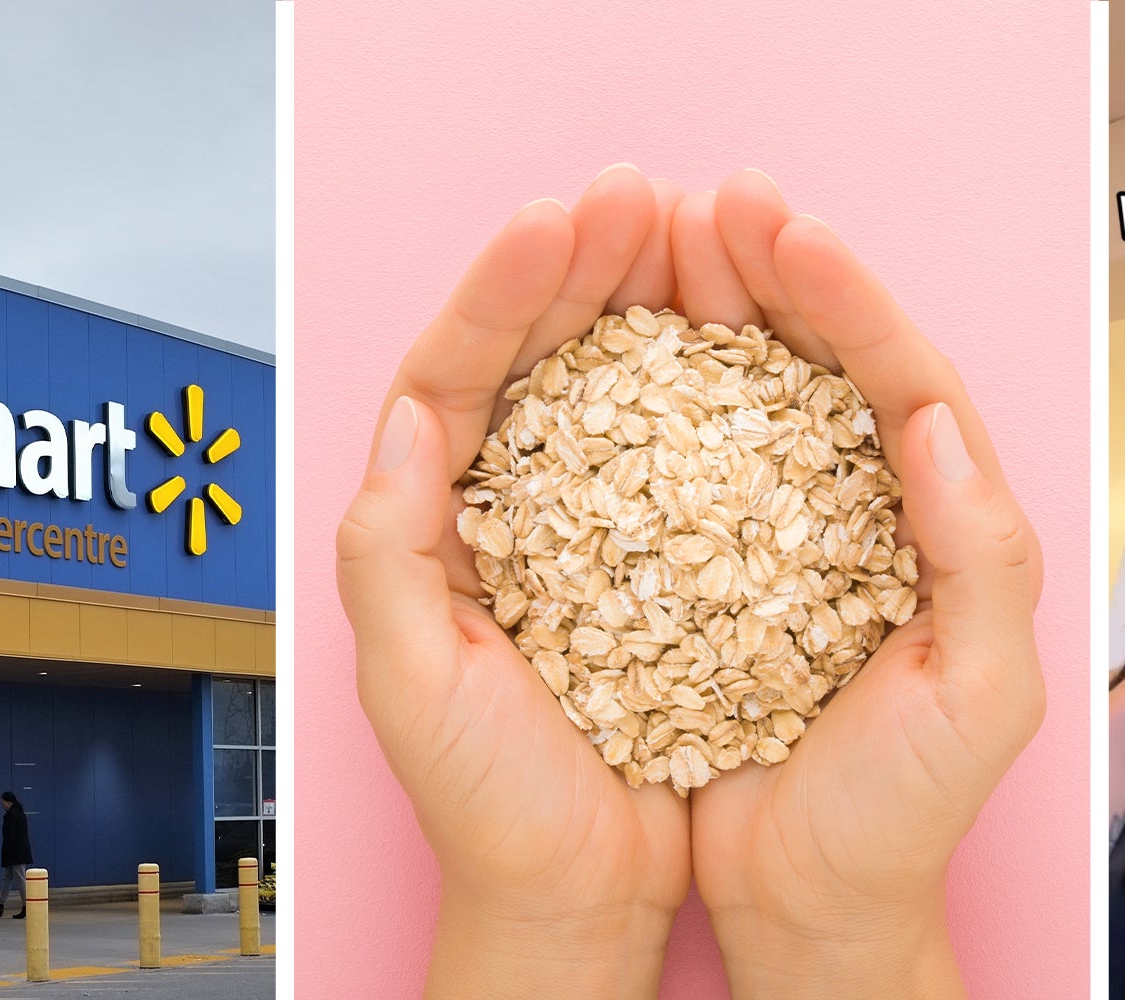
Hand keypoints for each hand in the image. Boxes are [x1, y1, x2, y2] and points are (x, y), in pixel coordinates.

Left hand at [337, 165, 689, 999]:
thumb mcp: (412, 680)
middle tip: (635, 196)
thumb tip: (408, 411)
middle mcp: (502, 508)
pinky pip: (678, 452)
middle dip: (579, 268)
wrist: (575, 894)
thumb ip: (386, 548)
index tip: (560, 218)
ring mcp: (583, 528)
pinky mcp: (656, 560)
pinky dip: (704, 388)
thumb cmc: (486, 805)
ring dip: (642, 304)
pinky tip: (739, 338)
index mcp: (430, 521)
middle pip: (533, 355)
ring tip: (690, 233)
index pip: (457, 373)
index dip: (504, 288)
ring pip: (608, 386)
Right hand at [679, 170, 1046, 999]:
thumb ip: (982, 558)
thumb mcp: (978, 694)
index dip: (848, 300)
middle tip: (714, 203)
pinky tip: (614, 351)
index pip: (904, 381)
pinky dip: (654, 400)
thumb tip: (936, 421)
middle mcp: (867, 511)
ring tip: (661, 240)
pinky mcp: (712, 572)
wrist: (811, 904)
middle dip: (774, 275)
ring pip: (752, 396)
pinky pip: (683, 465)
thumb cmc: (905, 814)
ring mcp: (785, 536)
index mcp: (947, 525)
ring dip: (710, 313)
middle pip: (826, 362)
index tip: (786, 234)